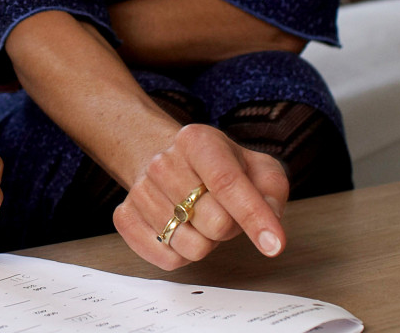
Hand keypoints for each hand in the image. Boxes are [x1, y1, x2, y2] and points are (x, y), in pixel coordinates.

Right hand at [110, 124, 288, 270]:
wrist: (168, 163)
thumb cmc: (218, 168)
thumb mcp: (255, 167)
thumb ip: (271, 189)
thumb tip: (269, 219)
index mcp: (197, 140)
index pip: (227, 182)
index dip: (254, 216)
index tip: (274, 244)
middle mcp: (163, 161)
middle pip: (214, 222)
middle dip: (231, 228)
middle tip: (224, 211)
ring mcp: (140, 189)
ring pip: (191, 246)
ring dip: (207, 241)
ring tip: (201, 218)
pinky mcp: (125, 217)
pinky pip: (165, 258)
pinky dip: (182, 254)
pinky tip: (182, 231)